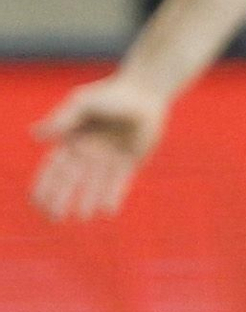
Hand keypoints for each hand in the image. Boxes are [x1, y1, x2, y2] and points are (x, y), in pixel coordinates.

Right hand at [31, 73, 169, 220]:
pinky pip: (118, 183)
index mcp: (71, 139)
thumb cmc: (111, 94)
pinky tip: (107, 210)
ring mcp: (108, 158)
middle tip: (54, 218)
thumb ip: (61, 119)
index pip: (53, 167)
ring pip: (94, 185)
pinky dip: (112, 196)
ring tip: (83, 216)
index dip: (44, 186)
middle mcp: (88, 152)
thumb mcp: (82, 104)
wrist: (145, 93)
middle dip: (61, 199)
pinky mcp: (129, 161)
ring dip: (87, 201)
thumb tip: (34, 135)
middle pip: (70, 181)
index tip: (37, 203)